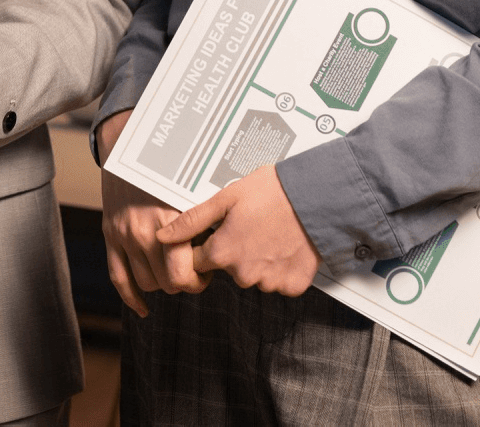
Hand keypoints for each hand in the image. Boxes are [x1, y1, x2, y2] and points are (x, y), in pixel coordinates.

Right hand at [96, 109, 204, 315]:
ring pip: (147, 283)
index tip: (209, 270)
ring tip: (175, 272)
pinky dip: (131, 297)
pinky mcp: (110, 235)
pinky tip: (143, 309)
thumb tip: (234, 244)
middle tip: (195, 273)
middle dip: (185, 283)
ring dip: (163, 284)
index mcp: (171, 219)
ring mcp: (124, 234)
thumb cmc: (172, 164)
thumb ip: (210, 218)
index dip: (201, 278)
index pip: (185, 272)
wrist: (129, 142)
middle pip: (168, 282)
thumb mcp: (197, 187)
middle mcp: (145, 231)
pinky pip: (118, 276)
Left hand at [155, 163, 320, 296]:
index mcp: (223, 253)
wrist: (317, 198)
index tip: (219, 232)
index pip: (198, 262)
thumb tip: (162, 235)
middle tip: (250, 226)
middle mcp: (244, 274)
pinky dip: (280, 268)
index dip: (206, 245)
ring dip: (258, 260)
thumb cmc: (273, 192)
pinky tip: (284, 246)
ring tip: (269, 232)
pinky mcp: (293, 286)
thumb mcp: (225, 199)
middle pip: (227, 269)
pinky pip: (279, 282)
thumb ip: (191, 221)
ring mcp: (270, 282)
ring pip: (254, 276)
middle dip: (234, 252)